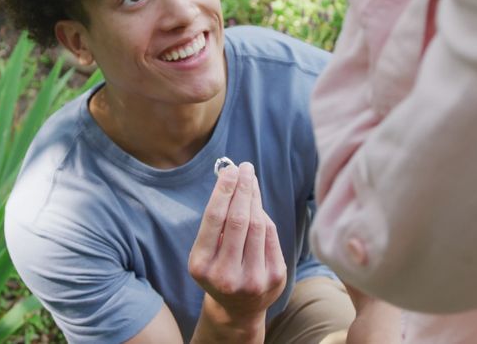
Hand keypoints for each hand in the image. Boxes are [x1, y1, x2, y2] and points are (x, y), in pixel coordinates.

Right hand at [188, 162, 286, 331]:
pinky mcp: (274, 278)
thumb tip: (232, 177)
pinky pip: (270, 236)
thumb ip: (216, 222)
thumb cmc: (219, 268)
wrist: (237, 308)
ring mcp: (253, 279)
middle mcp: (226, 275)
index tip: (230, 169)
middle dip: (243, 189)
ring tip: (251, 181)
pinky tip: (257, 206)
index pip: (215, 219)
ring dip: (255, 198)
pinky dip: (264, 217)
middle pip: (239, 220)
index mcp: (202, 266)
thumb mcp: (206, 251)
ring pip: (258, 225)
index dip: (224, 190)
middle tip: (245, 168)